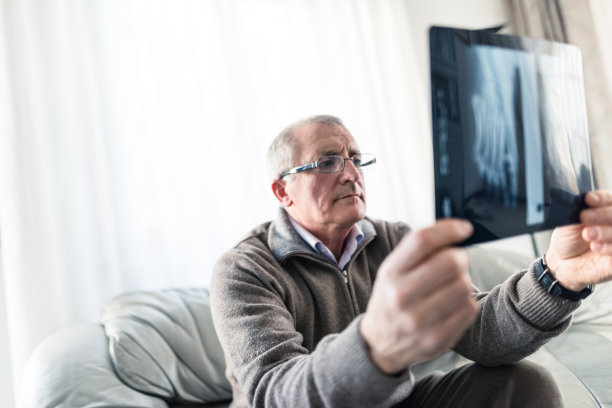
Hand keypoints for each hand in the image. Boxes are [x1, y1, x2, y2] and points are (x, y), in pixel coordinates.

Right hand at [360, 219, 478, 374]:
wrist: (379, 344)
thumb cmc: (391, 299)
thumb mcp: (392, 272)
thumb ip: (417, 252)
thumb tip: (454, 231)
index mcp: (390, 273)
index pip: (422, 240)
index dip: (449, 230)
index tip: (464, 229)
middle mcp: (401, 296)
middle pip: (450, 261)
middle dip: (460, 257)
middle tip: (457, 261)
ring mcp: (419, 320)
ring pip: (464, 285)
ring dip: (464, 281)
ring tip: (451, 286)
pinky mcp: (437, 340)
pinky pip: (469, 309)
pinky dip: (467, 302)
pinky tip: (453, 305)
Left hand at [546, 190, 611, 290]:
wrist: (563, 262)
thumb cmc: (568, 239)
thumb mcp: (568, 222)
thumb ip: (577, 211)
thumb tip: (580, 201)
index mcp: (604, 210)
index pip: (609, 199)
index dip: (601, 199)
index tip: (588, 199)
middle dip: (603, 214)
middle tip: (585, 217)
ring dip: (606, 232)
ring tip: (588, 235)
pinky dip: (610, 249)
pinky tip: (597, 248)